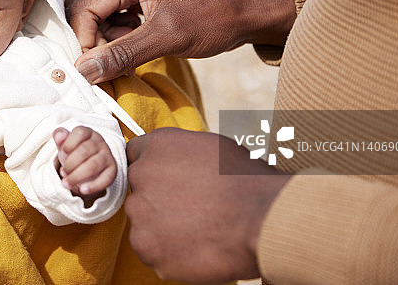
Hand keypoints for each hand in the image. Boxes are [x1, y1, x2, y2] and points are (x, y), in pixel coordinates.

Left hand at [53, 126, 116, 202]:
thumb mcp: (65, 144)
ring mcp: (107, 156)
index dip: (68, 144)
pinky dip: (93, 186)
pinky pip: (106, 179)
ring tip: (66, 183)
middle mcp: (100, 143)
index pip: (80, 133)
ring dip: (77, 176)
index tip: (63, 153)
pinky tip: (82, 190)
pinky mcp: (112, 170)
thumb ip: (59, 136)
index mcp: (88, 133)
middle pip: (84, 151)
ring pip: (93, 165)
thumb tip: (59, 136)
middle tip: (63, 173)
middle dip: (70, 164)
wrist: (88, 169)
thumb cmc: (75, 153)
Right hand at [65, 0, 294, 82]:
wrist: (249, 12)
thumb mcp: (166, 39)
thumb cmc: (213, 19)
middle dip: (95, 40)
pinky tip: (140, 47)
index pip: (85, 6)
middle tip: (114, 62)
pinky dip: (121, 36)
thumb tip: (83, 72)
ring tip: (134, 55)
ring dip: (109, 40)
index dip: (85, 40)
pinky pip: (117, 16)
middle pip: (88, 8)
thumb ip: (121, 54)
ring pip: (101, 15)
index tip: (96, 68)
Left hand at [124, 127, 290, 283]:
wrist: (261, 220)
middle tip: (188, 209)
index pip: (136, 154)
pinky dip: (167, 252)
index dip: (153, 170)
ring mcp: (140, 212)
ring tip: (196, 230)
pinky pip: (151, 250)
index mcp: (157, 145)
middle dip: (157, 199)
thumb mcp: (211, 147)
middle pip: (138, 189)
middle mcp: (141, 174)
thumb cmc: (246, 182)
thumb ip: (180, 153)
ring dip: (161, 226)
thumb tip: (175, 163)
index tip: (167, 181)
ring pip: (143, 221)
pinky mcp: (146, 246)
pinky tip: (194, 246)